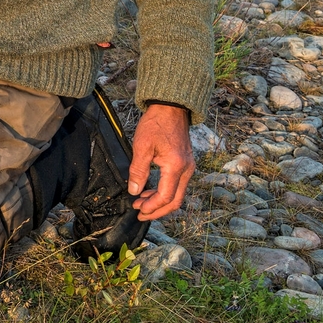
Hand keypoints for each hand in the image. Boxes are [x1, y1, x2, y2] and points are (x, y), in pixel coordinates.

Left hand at [127, 103, 193, 220]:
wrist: (171, 108)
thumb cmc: (156, 124)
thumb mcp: (141, 146)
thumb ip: (138, 170)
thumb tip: (133, 191)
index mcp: (176, 167)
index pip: (166, 197)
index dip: (151, 208)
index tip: (137, 211)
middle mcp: (186, 170)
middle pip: (175, 201)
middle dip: (157, 211)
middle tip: (140, 214)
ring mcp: (188, 168)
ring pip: (177, 195)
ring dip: (159, 202)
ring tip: (140, 202)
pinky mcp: (185, 164)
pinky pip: (177, 185)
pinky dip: (164, 192)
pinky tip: (149, 190)